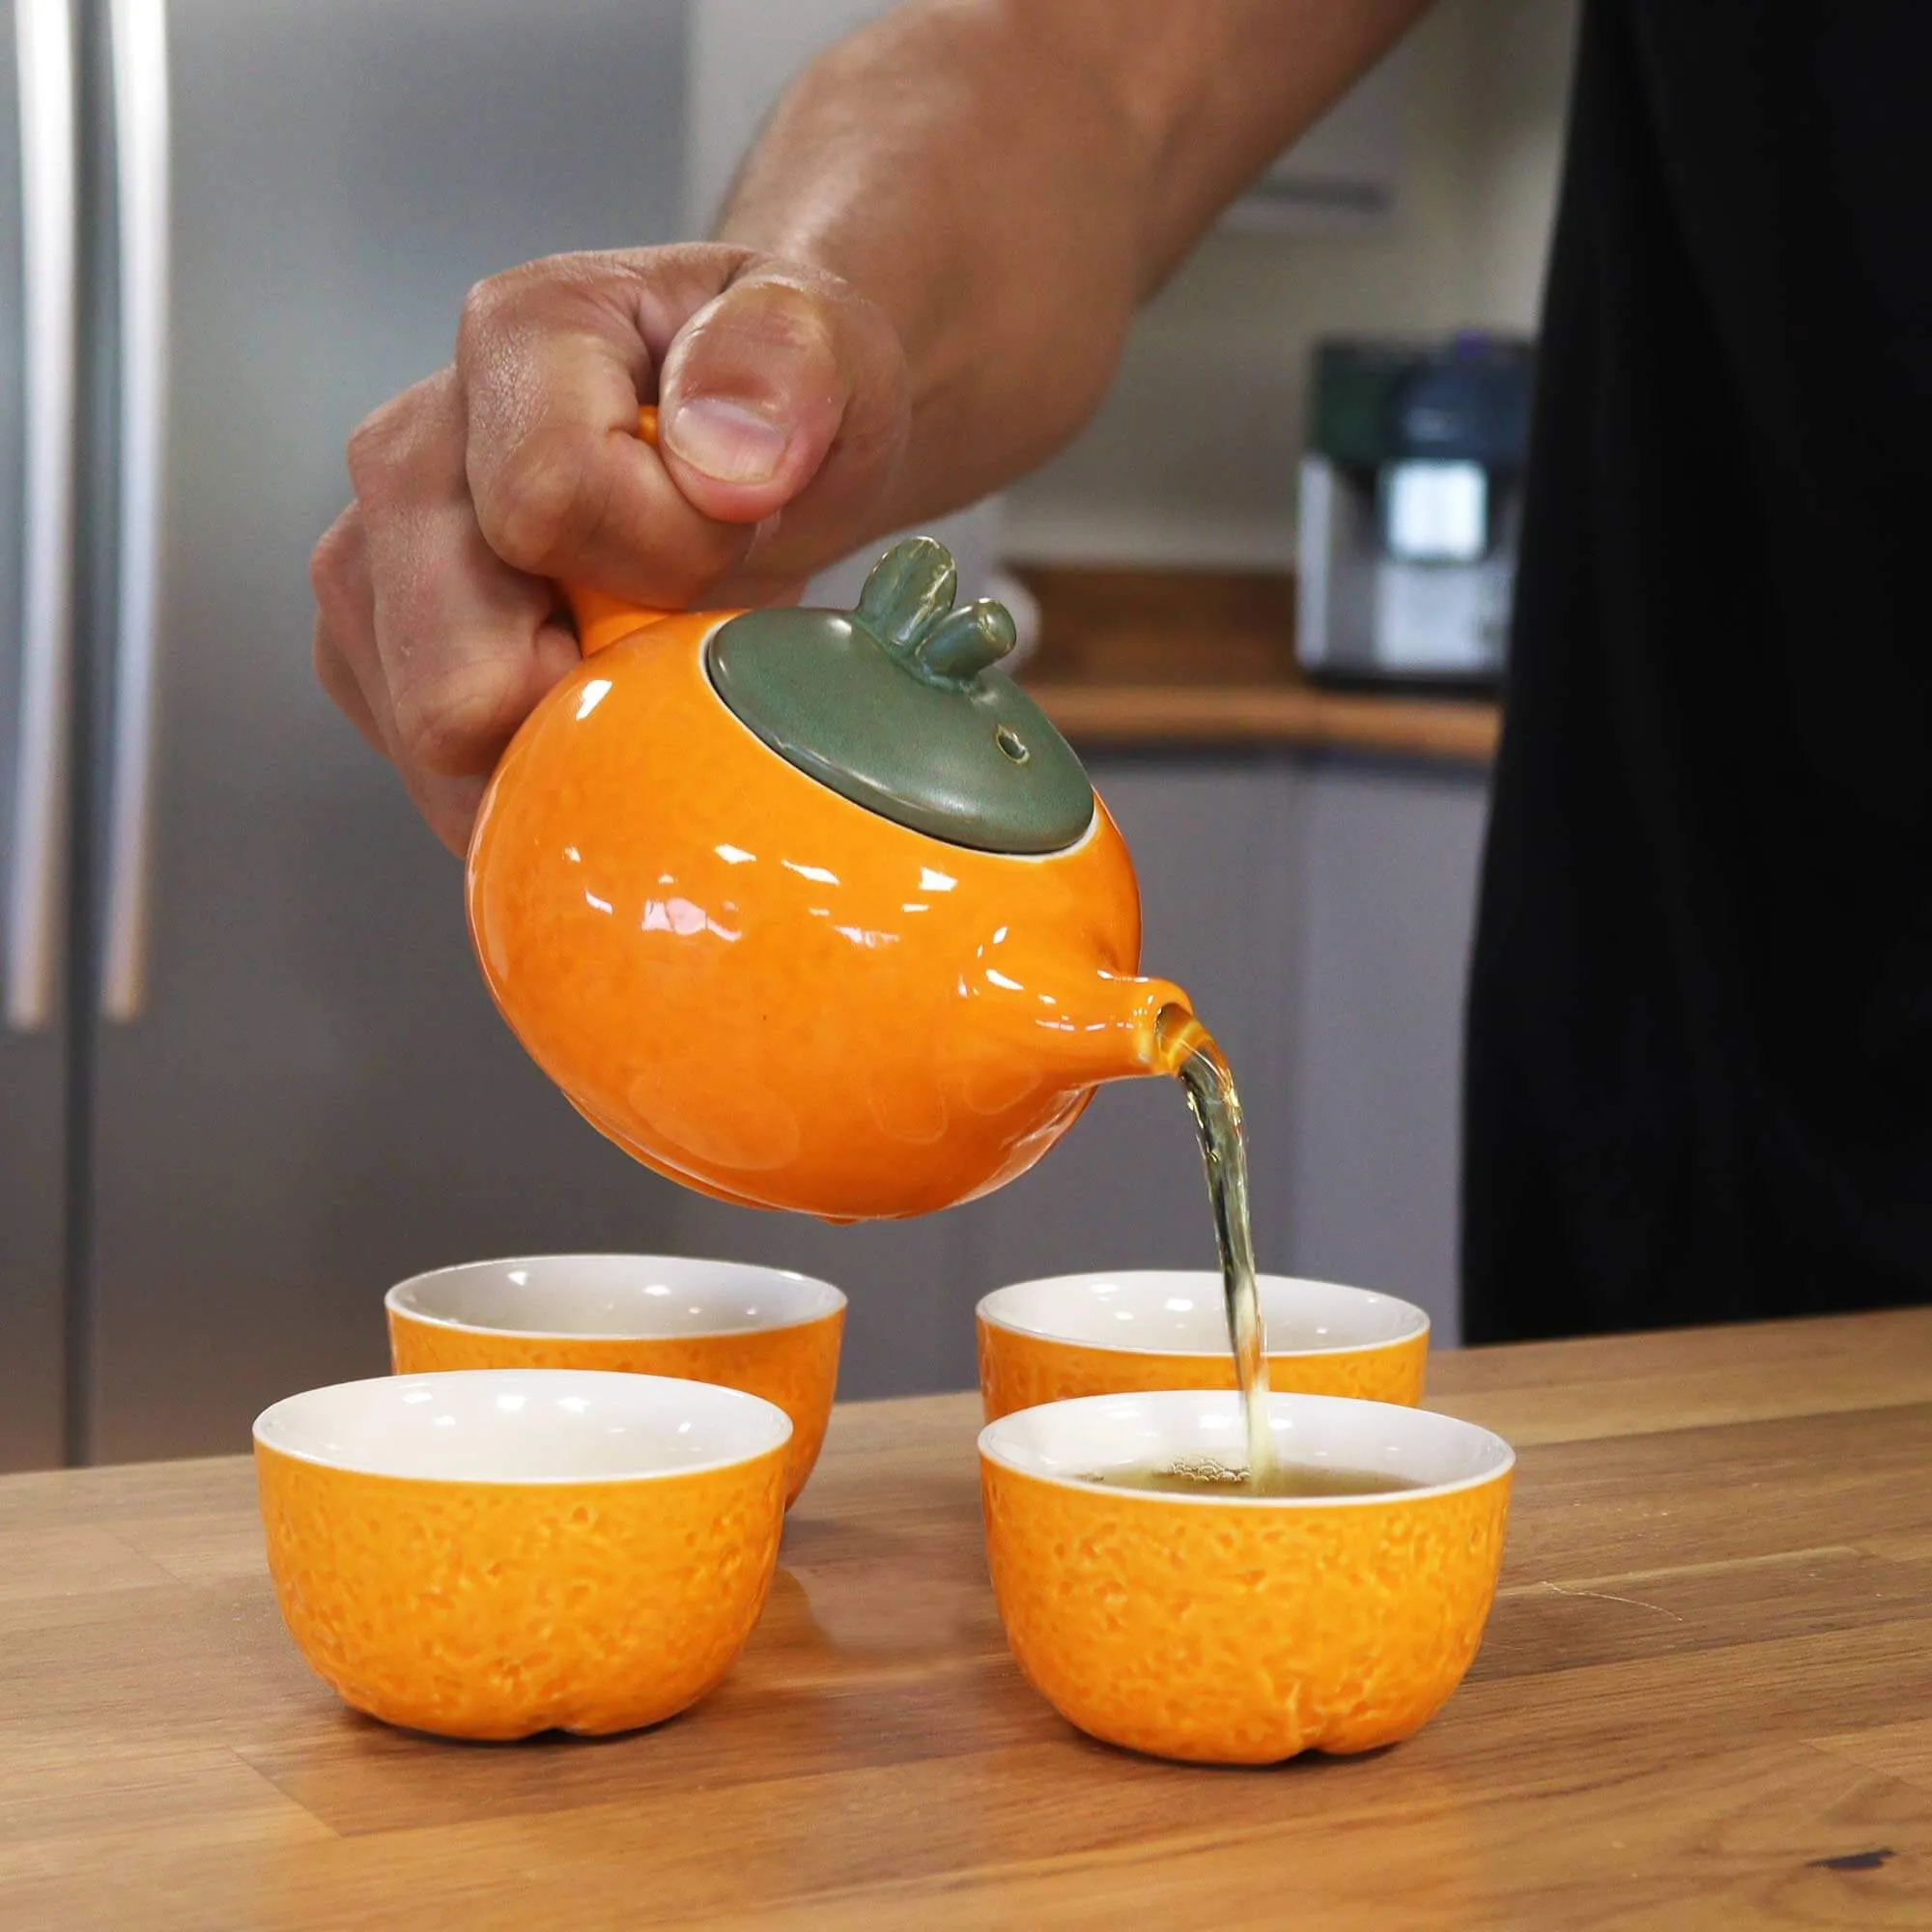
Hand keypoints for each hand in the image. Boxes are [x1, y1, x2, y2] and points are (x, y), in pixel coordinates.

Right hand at [310, 244, 909, 853]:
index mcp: (514, 339)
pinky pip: (439, 779)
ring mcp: (373, 563)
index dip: (666, 559)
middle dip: (594, 698)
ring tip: (638, 662)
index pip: (545, 502)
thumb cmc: (787, 394)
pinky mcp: (375, 658)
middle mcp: (410, 448)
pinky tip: (593, 709)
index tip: (732, 535)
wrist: (762, 437)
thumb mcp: (831, 339)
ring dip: (561, 748)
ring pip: (435, 743)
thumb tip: (721, 461)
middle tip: (677, 630)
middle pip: (453, 669)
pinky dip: (533, 777)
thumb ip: (781, 362)